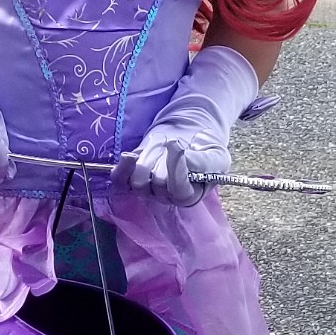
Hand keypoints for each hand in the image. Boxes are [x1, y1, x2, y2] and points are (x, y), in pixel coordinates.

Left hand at [118, 46, 267, 207]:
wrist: (188, 137)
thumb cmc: (205, 150)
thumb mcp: (214, 155)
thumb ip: (202, 161)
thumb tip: (179, 155)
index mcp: (190, 196)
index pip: (178, 190)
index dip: (176, 168)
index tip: (176, 144)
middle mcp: (166, 197)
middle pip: (157, 183)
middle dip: (164, 158)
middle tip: (173, 142)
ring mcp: (147, 188)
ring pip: (138, 181)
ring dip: (148, 158)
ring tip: (161, 145)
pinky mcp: (131, 177)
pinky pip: (120, 180)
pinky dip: (123, 168)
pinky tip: (130, 156)